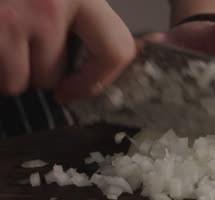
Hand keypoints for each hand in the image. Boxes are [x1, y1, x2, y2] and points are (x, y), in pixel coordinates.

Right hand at [0, 0, 135, 101]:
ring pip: (21, 81)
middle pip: (55, 75)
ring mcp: (14, 16)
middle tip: (22, 55)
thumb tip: (86, 66)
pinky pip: (0, 77)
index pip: (116, 50)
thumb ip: (78, 17)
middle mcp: (53, 4)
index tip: (73, 89)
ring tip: (5, 44)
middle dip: (38, 75)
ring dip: (11, 73)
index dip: (97, 80)